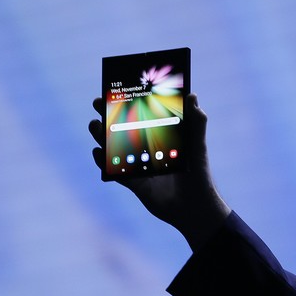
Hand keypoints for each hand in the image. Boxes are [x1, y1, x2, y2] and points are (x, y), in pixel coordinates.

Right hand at [89, 93, 230, 249]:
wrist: (195, 206)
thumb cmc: (199, 174)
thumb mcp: (197, 146)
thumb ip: (196, 123)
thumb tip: (192, 96)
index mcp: (160, 136)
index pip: (140, 115)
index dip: (127, 102)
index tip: (115, 89)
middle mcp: (146, 148)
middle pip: (121, 128)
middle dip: (107, 115)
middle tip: (98, 103)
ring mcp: (137, 164)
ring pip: (113, 148)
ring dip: (101, 136)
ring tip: (96, 126)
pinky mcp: (133, 182)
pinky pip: (113, 171)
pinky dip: (103, 162)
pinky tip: (98, 153)